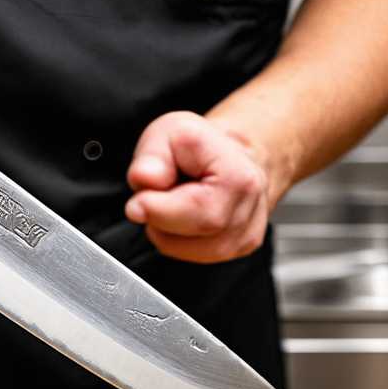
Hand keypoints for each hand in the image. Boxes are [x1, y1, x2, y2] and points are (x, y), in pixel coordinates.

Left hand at [124, 112, 283, 264]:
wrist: (231, 153)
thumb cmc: (200, 146)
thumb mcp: (168, 133)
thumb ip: (152, 156)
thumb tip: (146, 178)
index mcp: (239, 180)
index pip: (195, 212)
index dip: (158, 209)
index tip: (139, 200)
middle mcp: (248, 211)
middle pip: (182, 238)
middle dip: (158, 217)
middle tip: (158, 195)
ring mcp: (245, 236)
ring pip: (180, 251)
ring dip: (165, 228)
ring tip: (176, 200)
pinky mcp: (236, 249)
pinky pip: (189, 255)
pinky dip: (177, 237)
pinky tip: (186, 214)